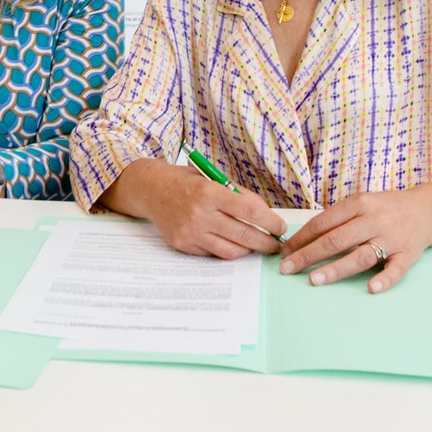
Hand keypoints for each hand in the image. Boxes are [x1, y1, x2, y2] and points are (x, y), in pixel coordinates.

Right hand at [137, 160, 286, 258]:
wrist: (151, 189)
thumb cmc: (186, 181)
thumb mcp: (212, 178)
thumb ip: (238, 195)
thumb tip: (265, 214)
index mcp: (210, 192)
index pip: (250, 212)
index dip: (271, 222)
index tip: (280, 227)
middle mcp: (199, 214)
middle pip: (244, 235)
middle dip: (266, 242)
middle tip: (276, 244)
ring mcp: (190, 232)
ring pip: (231, 250)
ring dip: (249, 250)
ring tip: (257, 244)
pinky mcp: (183, 245)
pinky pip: (214, 253)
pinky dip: (228, 250)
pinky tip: (233, 243)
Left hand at [280, 189, 431, 292]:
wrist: (425, 210)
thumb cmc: (383, 209)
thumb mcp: (360, 204)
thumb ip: (336, 219)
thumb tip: (303, 240)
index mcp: (358, 204)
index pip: (323, 223)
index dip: (301, 238)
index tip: (284, 252)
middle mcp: (373, 220)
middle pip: (336, 239)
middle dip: (308, 255)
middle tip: (287, 268)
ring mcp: (391, 238)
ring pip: (360, 255)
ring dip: (336, 268)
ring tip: (314, 279)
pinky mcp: (407, 255)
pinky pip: (396, 269)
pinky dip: (384, 279)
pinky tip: (371, 288)